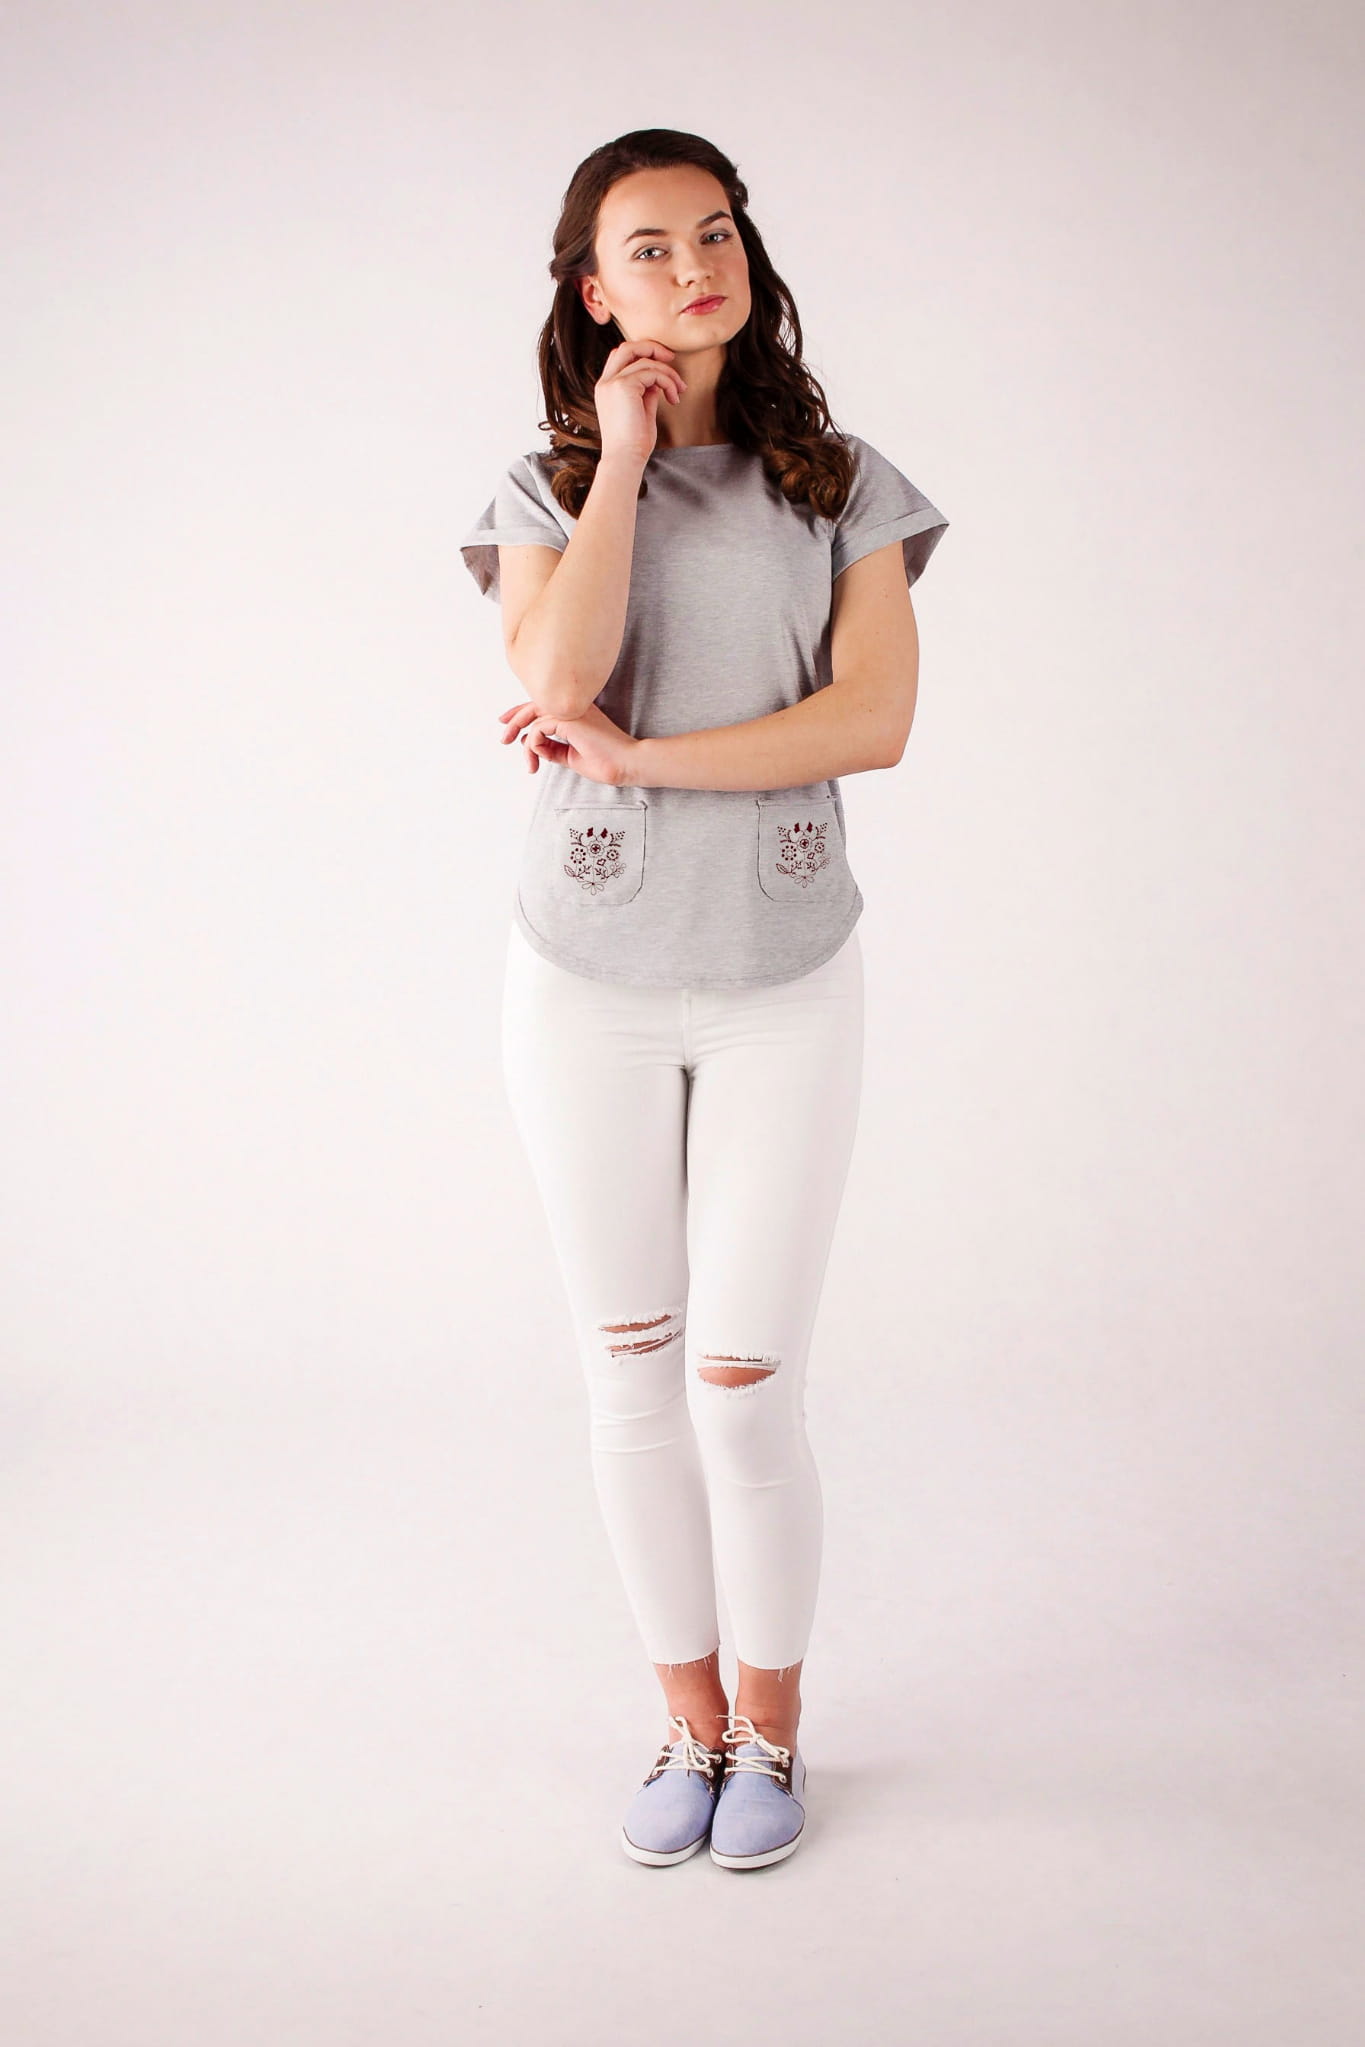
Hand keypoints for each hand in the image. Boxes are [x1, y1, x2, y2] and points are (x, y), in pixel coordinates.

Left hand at [497, 699, 640, 786]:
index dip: (524, 714)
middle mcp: (574, 706)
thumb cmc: (606, 762)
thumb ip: (552, 748)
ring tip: (522, 758)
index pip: (544, 705)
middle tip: (504, 738)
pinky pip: (538, 728)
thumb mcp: (571, 756)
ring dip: (522, 736)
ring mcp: (572, 710)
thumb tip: (531, 743)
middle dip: (515, 719)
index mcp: (577, 712)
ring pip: (533, 715)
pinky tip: (539, 759)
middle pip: (535, 704)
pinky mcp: (569, 719)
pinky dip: (534, 744)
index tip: (511, 729)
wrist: (626, 765)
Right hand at [594, 338, 686, 464]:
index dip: (643, 354)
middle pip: (628, 347)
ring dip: (668, 373)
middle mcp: (606, 383)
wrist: (625, 460)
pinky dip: (667, 382)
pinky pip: (652, 372)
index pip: (622, 357)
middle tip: (672, 359)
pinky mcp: (623, 387)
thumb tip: (658, 379)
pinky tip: (673, 399)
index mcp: (607, 388)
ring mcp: (612, 383)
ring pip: (644, 360)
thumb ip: (646, 392)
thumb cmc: (634, 443)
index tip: (664, 364)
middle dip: (653, 348)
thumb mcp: (642, 410)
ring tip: (678, 391)